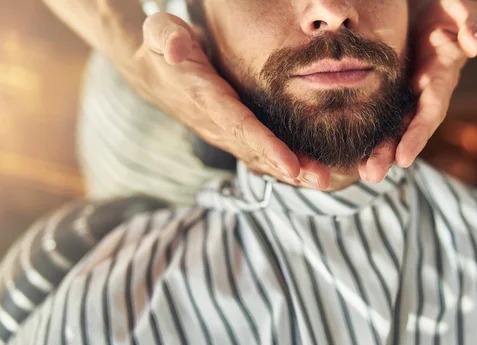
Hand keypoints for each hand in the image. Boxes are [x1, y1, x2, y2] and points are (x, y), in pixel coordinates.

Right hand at [133, 13, 330, 187]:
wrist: (154, 72)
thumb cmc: (162, 45)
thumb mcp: (158, 32)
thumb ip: (166, 36)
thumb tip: (174, 47)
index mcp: (205, 97)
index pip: (239, 125)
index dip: (265, 146)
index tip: (291, 166)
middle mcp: (216, 122)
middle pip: (257, 150)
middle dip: (289, 167)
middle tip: (323, 180)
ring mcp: (224, 131)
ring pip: (260, 156)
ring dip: (292, 171)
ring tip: (323, 180)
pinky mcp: (232, 132)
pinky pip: (258, 152)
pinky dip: (282, 164)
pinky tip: (307, 173)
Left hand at [358, 0, 476, 182]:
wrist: (423, 10)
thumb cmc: (446, 11)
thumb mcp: (460, 10)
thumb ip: (471, 23)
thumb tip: (474, 45)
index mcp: (441, 77)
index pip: (430, 110)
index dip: (417, 135)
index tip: (403, 159)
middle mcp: (423, 93)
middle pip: (408, 129)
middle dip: (391, 153)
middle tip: (372, 176)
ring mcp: (405, 95)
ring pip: (392, 128)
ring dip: (379, 152)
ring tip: (362, 173)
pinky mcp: (388, 93)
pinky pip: (378, 116)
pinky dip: (367, 134)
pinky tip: (352, 152)